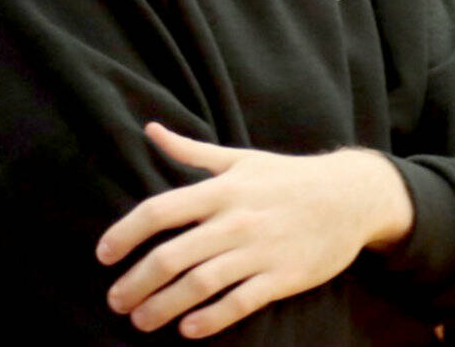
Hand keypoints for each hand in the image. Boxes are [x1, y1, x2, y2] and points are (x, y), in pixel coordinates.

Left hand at [97, 123, 413, 337]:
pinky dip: (209, 320)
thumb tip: (149, 129)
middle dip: (136, 283)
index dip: (124, 234)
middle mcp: (236, 219)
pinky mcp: (281, 277)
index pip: (159, 211)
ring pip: (198, 285)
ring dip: (163, 307)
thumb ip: (191, 150)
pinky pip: (238, 304)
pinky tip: (188, 329)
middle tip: (116, 301)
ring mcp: (259, 250)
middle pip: (171, 256)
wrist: (351, 196)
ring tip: (141, 320)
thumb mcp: (241, 158)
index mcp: (222, 188)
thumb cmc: (289, 176)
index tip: (104, 255)